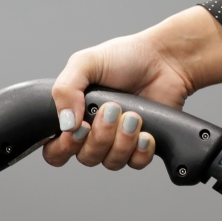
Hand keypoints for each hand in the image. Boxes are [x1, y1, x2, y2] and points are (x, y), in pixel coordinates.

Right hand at [43, 6, 221, 169]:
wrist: (166, 60)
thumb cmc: (126, 57)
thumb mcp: (85, 62)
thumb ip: (64, 89)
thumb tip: (65, 123)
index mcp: (74, 116)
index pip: (55, 150)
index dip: (63, 147)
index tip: (78, 128)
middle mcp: (93, 133)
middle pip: (85, 158)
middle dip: (100, 137)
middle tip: (111, 111)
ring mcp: (117, 141)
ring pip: (110, 162)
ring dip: (122, 140)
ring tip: (133, 115)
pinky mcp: (141, 146)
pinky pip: (135, 163)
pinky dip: (140, 149)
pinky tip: (146, 131)